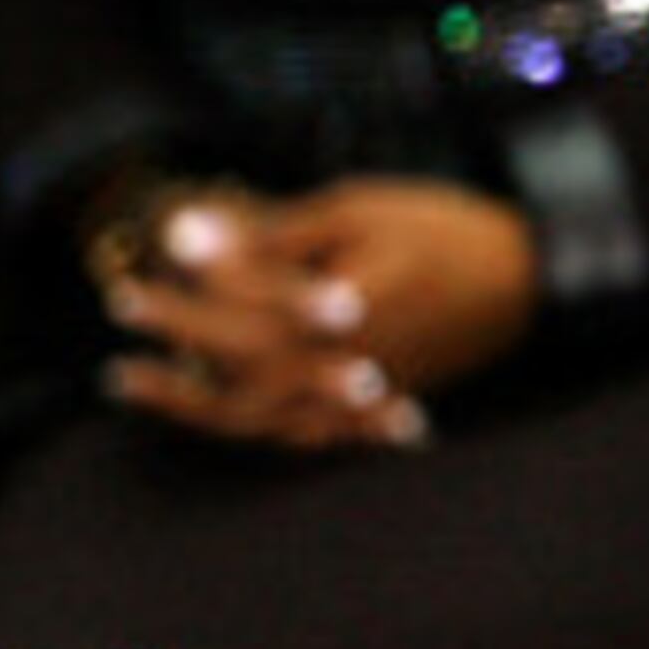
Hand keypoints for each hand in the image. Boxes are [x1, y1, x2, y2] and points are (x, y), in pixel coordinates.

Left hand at [93, 178, 524, 450]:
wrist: (531, 274)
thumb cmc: (439, 229)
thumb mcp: (354, 210)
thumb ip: (271, 237)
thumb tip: (188, 235)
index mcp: (337, 315)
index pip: (236, 320)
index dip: (177, 309)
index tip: (124, 299)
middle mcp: (348, 369)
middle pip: (243, 385)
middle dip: (174, 377)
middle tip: (117, 368)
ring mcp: (367, 397)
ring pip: (271, 426)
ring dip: (203, 413)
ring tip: (147, 390)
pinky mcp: (383, 407)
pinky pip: (314, 438)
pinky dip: (265, 434)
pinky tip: (225, 420)